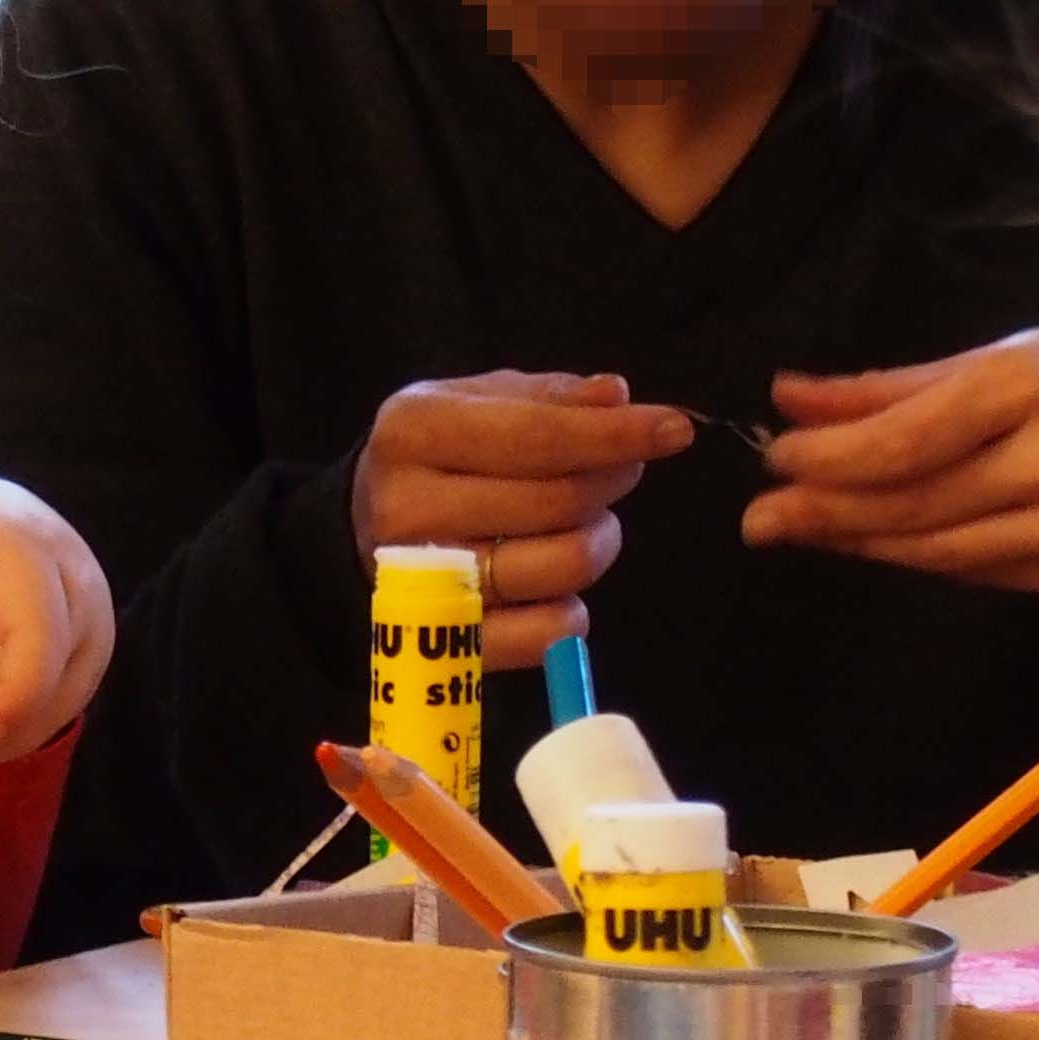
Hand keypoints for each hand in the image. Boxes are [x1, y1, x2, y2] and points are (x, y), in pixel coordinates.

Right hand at [351, 371, 691, 669]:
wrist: (364, 528)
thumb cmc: (437, 455)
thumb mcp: (476, 402)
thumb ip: (548, 397)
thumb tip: (615, 397)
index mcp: (415, 433)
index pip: (538, 437)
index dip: (618, 434)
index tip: (675, 429)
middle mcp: (409, 509)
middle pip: (558, 501)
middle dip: (611, 481)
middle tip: (621, 470)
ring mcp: (426, 584)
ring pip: (562, 566)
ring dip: (597, 542)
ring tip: (585, 523)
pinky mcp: (451, 642)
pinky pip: (547, 635)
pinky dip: (573, 611)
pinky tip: (561, 585)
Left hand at [744, 311, 1038, 590]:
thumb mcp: (1000, 352)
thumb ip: (893, 386)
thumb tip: (789, 400)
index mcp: (1033, 387)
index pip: (906, 441)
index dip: (830, 459)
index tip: (774, 457)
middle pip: (913, 504)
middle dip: (825, 511)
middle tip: (761, 516)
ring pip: (939, 550)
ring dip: (860, 541)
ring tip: (803, 527)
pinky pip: (979, 572)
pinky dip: (920, 556)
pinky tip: (878, 540)